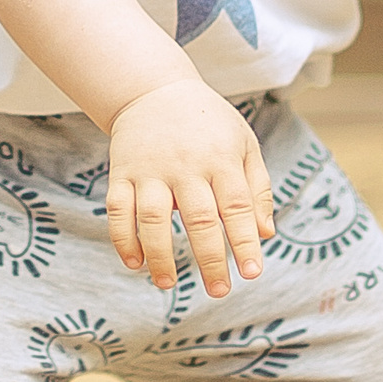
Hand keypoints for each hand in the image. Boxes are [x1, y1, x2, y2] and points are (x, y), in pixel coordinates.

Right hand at [104, 81, 275, 296]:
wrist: (156, 91)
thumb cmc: (209, 125)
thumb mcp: (244, 145)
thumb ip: (256, 189)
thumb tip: (265, 234)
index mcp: (222, 159)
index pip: (237, 207)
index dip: (244, 241)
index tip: (252, 273)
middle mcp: (186, 165)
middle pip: (199, 218)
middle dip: (209, 258)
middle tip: (219, 291)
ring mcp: (150, 170)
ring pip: (153, 218)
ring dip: (160, 255)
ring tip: (168, 285)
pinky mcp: (121, 173)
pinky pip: (117, 211)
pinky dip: (123, 239)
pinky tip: (135, 264)